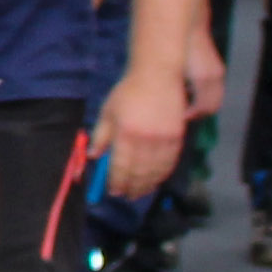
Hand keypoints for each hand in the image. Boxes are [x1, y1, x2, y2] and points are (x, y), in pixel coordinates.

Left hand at [98, 64, 187, 200]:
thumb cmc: (129, 92)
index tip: (113, 191)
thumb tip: (93, 156)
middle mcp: (145, 139)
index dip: (117, 181)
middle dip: (132, 187)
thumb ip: (100, 135)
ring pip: (155, 170)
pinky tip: (156, 180)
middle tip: (127, 196)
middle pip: (139, 172)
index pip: (120, 166)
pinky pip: (170, 162)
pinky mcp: (177, 137)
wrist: (158, 76)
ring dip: (147, 184)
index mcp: (125, 133)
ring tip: (140, 192)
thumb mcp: (108, 112)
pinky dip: (162, 174)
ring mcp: (163, 139)